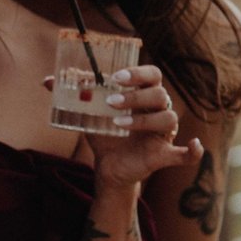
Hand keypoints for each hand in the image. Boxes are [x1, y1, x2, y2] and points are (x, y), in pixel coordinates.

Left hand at [70, 66, 193, 186]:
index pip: (152, 76)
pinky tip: (193, 145)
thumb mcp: (87, 114)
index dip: (139, 73)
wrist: (107, 166)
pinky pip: (186, 154)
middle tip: (110, 102)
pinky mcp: (164, 155)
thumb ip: (70, 96)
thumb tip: (47, 81)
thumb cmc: (104, 133)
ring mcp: (163, 134)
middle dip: (136, 97)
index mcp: (142, 97)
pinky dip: (193, 151)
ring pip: (168, 119)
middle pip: (160, 95)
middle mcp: (157, 111)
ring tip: (117, 123)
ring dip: (144, 120)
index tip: (116, 77)